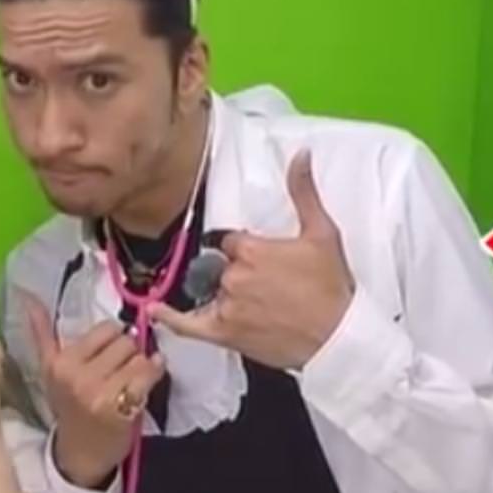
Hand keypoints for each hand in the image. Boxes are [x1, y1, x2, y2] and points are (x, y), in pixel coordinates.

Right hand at [20, 291, 165, 486]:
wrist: (80, 453)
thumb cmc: (69, 408)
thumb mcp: (50, 372)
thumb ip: (42, 334)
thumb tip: (29, 299)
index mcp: (59, 362)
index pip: (104, 330)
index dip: (113, 341)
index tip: (109, 356)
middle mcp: (76, 375)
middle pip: (124, 341)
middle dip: (128, 352)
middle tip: (121, 370)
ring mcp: (98, 391)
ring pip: (138, 356)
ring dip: (142, 365)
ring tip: (132, 380)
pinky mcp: (121, 406)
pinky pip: (149, 373)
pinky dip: (154, 374)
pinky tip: (147, 382)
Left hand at [150, 151, 354, 370]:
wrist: (338, 337)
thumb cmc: (330, 287)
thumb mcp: (322, 233)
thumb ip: (304, 192)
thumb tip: (300, 154)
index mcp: (250, 249)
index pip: (230, 242)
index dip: (244, 250)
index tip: (262, 259)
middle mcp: (233, 276)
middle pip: (220, 266)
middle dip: (238, 273)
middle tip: (269, 286)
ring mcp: (226, 305)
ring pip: (211, 291)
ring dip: (223, 294)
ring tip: (256, 304)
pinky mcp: (223, 333)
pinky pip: (187, 324)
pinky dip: (168, 317)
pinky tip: (154, 309)